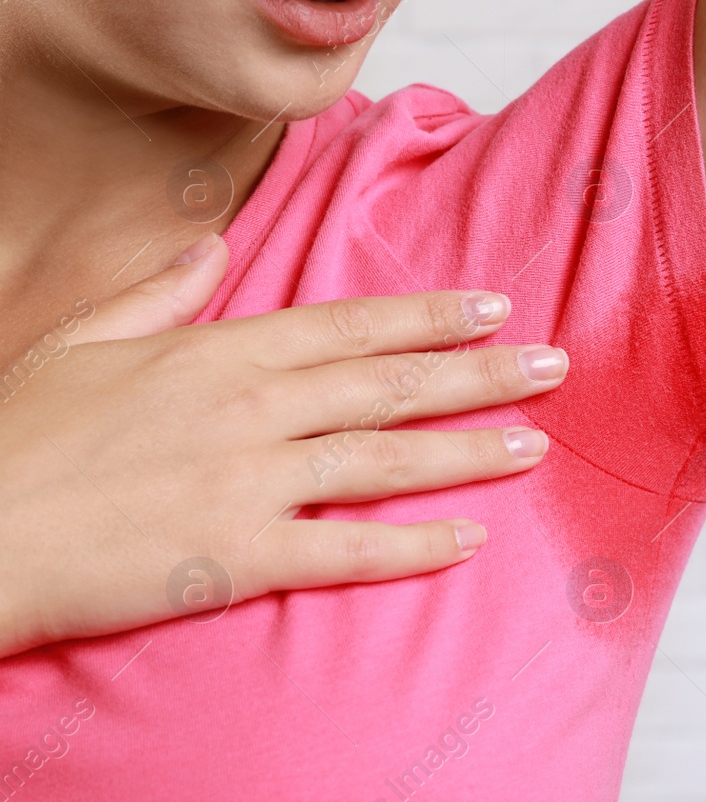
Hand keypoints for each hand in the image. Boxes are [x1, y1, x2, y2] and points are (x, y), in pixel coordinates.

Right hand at [0, 233, 566, 657]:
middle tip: (555, 364)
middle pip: (389, 385)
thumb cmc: (14, 438)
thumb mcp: (81, 342)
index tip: (494, 307)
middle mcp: (248, 409)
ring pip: (384, 459)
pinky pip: (344, 551)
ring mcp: (246, 481)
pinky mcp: (234, 556)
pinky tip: (470, 542)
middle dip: (480, 372)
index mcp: (217, 353)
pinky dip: (412, 548)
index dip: (429, 317)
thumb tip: (212, 245)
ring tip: (536, 444)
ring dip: (468, 450)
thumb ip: (158, 293)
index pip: (349, 326)